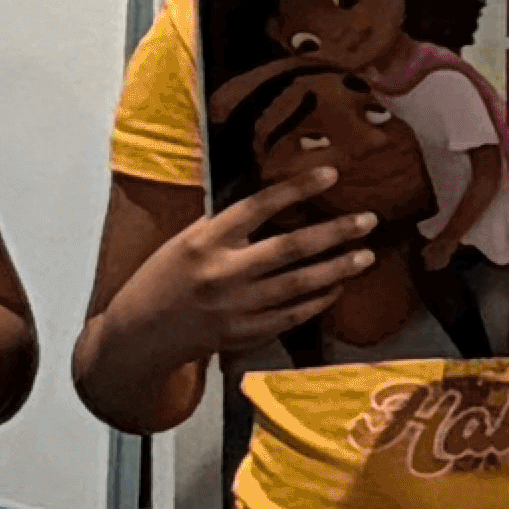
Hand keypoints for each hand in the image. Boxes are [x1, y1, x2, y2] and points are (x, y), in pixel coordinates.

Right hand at [113, 170, 381, 367]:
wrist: (139, 334)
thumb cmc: (164, 277)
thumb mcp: (186, 241)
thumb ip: (227, 226)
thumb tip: (277, 200)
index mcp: (205, 241)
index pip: (258, 206)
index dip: (297, 188)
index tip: (332, 173)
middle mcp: (223, 272)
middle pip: (291, 248)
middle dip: (335, 232)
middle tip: (368, 219)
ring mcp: (236, 307)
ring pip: (299, 285)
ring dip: (338, 268)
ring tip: (366, 255)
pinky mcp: (244, 334)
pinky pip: (293, 315)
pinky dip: (319, 301)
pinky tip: (338, 287)